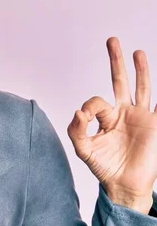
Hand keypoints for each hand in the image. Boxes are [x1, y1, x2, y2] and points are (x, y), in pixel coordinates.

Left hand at [67, 37, 156, 213]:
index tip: (86, 120)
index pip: (96, 101)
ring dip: (141, 70)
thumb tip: (79, 112)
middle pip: (120, 81)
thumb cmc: (103, 166)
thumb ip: (76, 129)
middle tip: (112, 40)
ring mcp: (141, 117)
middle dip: (116, 61)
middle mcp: (124, 112)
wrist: (124, 185)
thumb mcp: (83, 148)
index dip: (89, 107)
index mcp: (106, 116)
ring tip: (137, 52)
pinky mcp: (155, 125)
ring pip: (142, 87)